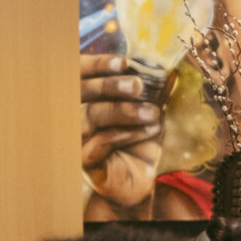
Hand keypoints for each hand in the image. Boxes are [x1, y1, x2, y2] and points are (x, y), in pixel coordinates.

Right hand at [79, 54, 162, 206]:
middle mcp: (73, 114)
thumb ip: (154, 91)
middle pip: (81, 91)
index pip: (81, 73)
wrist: (142, 177)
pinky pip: (100, 141)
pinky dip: (126, 133)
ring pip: (89, 115)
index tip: (125, 63)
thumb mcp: (148, 111)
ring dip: (123, 110)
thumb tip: (168, 70)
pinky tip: (149, 129)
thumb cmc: (140, 139)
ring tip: (153, 112)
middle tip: (138, 85)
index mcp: (85, 96)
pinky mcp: (83, 159)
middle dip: (110, 85)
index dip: (98, 65)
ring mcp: (75, 136)